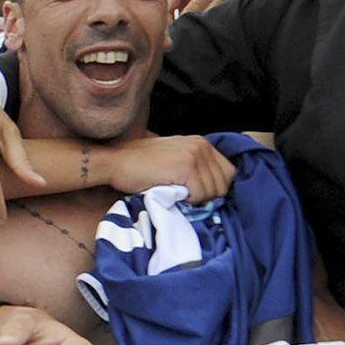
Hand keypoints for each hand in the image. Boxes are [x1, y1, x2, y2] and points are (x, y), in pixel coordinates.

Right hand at [97, 133, 237, 201]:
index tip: (200, 197)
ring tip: (179, 196)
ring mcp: (195, 155)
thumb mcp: (173, 161)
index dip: (217, 189)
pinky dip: (189, 200)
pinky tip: (174, 195)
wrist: (115, 162)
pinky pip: (200, 193)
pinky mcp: (186, 166)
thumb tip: (213, 193)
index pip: (229, 172)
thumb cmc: (140, 166)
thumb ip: (194, 169)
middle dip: (210, 196)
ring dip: (198, 199)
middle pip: (225, 182)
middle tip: (188, 199)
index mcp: (200, 143)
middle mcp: (201, 145)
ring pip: (214, 190)